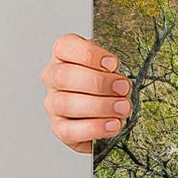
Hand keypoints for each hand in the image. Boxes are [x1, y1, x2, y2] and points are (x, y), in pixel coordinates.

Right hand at [41, 33, 131, 153]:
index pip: (65, 46)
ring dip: (100, 106)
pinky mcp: (58, 128)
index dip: (89, 54)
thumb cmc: (109, 83)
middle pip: (64, 76)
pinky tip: (113, 125)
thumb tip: (123, 74)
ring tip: (123, 107)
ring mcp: (53, 104)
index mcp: (64, 55)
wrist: (106, 113)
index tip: (113, 64)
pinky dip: (94, 128)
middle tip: (124, 87)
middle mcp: (53, 78)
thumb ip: (114, 66)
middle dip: (98, 83)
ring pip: (66, 104)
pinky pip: (69, 130)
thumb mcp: (113, 67)